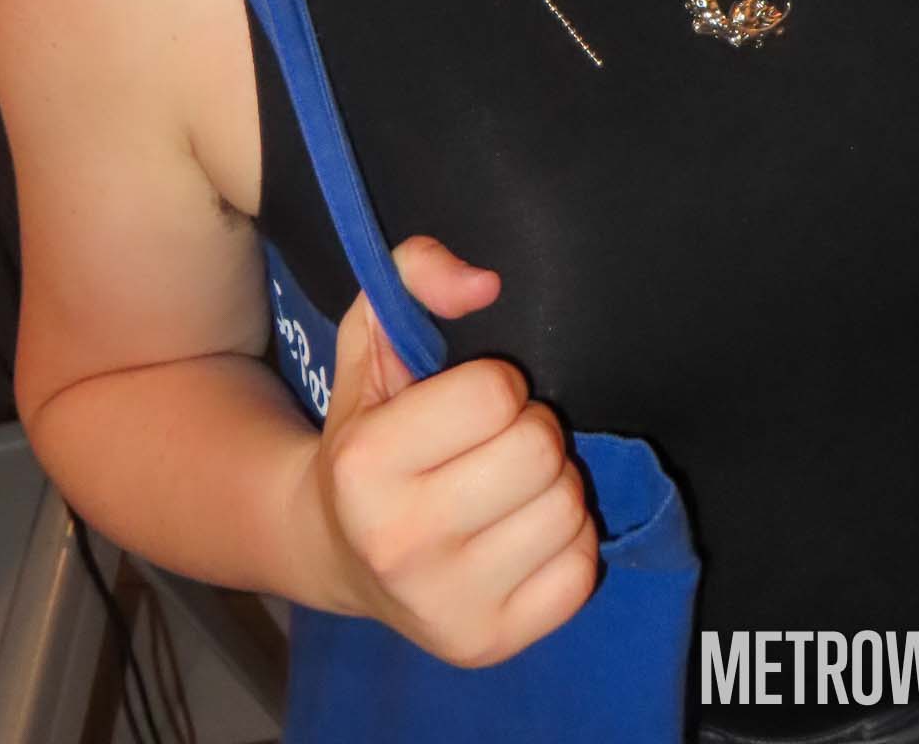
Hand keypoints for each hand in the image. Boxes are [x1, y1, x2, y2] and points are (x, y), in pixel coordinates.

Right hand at [307, 235, 598, 667]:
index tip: (467, 401)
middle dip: (530, 430)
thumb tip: (485, 285)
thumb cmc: (367, 431)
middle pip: (541, 451)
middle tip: (494, 443)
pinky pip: (582, 570)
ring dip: (552, 484)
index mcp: (365, 466)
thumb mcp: (371, 337)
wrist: (336, 551)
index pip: (495, 393)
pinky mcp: (487, 644)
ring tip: (506, 486)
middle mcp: (399, 545)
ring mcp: (445, 606)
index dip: (494, 384)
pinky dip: (566, 542)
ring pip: (570, 508)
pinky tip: (519, 533)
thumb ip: (416, 273)